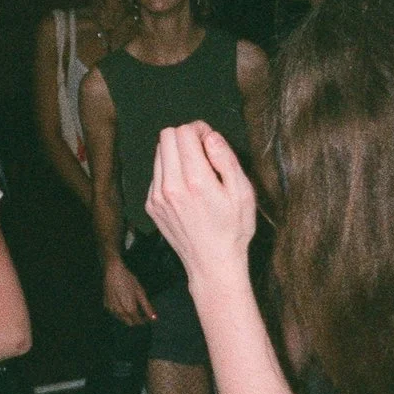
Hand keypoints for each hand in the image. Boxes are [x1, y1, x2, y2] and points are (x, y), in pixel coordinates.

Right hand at [102, 256, 154, 326]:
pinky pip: (115, 312)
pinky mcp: (106, 305)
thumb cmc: (128, 280)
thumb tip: (154, 318)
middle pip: (129, 322)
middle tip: (141, 311)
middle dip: (135, 319)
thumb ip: (147, 307)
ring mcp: (111, 309)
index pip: (138, 321)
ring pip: (122, 318)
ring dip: (127, 316)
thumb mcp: (140, 292)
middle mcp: (119, 312)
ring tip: (132, 305)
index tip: (147, 315)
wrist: (112, 271)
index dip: (144, 320)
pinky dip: (120, 311)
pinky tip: (122, 302)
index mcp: (130, 310)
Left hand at [147, 122, 255, 289]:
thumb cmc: (233, 229)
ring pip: (158, 153)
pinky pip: (156, 173)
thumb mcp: (242, 193)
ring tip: (196, 171)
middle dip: (185, 137)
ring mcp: (157, 197)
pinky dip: (169, 171)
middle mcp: (171, 186)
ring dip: (176, 153)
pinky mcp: (151, 205)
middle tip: (203, 152)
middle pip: (166, 137)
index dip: (199, 129)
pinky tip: (186, 188)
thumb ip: (225, 160)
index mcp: (195, 181)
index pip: (183, 132)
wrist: (213, 264)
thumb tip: (210, 136)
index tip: (210, 140)